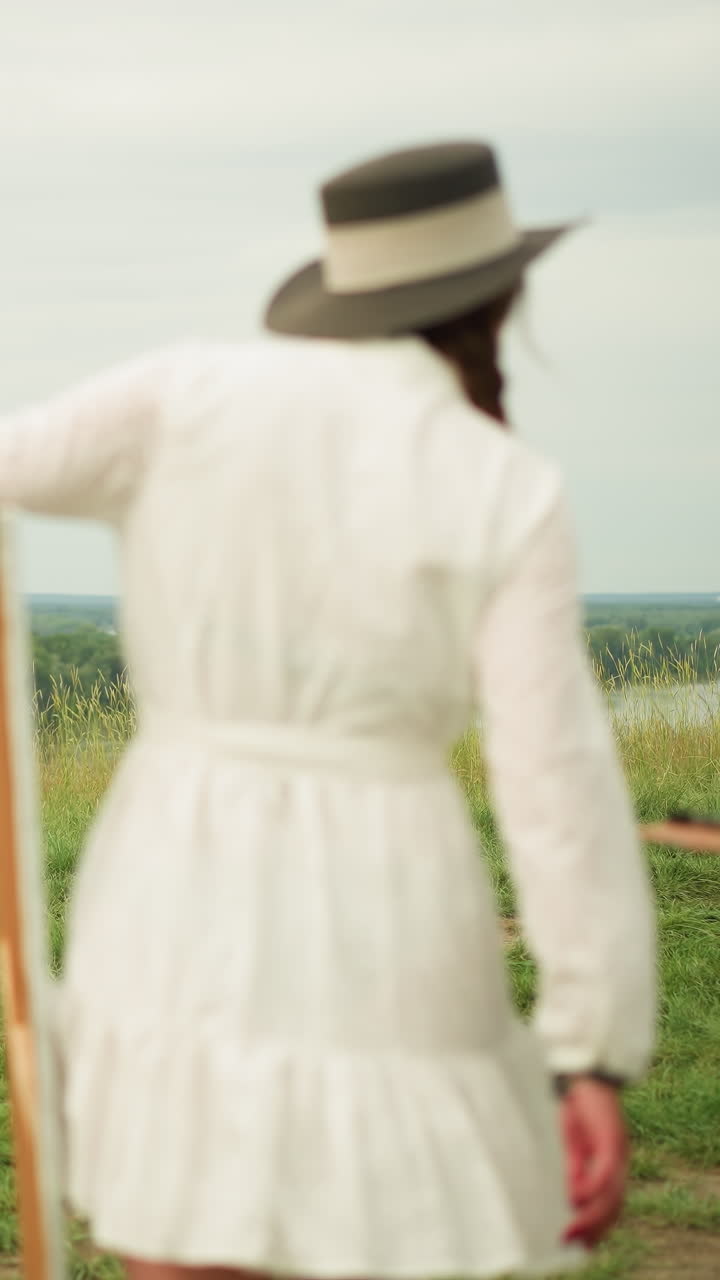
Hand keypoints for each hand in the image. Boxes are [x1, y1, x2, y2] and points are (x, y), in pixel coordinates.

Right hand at [560, 1077, 628, 1248]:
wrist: (586, 1073)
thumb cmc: (577, 1105)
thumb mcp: (572, 1142)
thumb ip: (574, 1167)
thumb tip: (571, 1197)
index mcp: (610, 1164)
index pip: (610, 1204)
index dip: (597, 1226)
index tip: (580, 1244)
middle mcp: (619, 1162)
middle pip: (613, 1205)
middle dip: (593, 1228)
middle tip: (572, 1242)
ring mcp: (617, 1151)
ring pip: (611, 1194)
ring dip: (591, 1215)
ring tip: (571, 1228)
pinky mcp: (611, 1138)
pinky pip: (605, 1170)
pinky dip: (591, 1187)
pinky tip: (576, 1197)